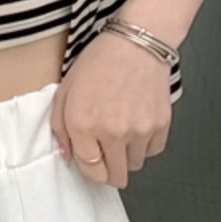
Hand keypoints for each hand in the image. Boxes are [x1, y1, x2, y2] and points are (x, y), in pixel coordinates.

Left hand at [49, 32, 171, 188]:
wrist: (135, 44)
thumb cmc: (99, 62)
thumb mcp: (65, 90)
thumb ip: (60, 127)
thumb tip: (68, 155)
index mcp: (83, 124)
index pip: (90, 171)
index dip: (89, 169)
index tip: (91, 161)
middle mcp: (112, 132)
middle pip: (115, 177)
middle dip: (108, 170)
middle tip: (106, 154)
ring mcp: (139, 131)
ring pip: (134, 166)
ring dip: (126, 155)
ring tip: (120, 130)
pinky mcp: (160, 126)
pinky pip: (153, 151)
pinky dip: (145, 144)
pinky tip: (136, 123)